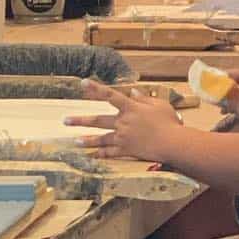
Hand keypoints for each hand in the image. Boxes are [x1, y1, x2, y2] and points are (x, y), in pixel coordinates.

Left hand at [65, 80, 183, 162]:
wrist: (174, 143)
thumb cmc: (170, 123)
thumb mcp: (159, 105)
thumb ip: (144, 98)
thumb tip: (133, 92)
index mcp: (131, 108)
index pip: (110, 95)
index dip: (96, 88)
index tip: (82, 83)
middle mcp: (123, 122)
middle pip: (98, 120)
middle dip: (80, 121)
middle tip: (65, 120)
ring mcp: (124, 137)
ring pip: (101, 138)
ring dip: (87, 140)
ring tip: (75, 141)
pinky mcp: (127, 150)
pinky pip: (111, 153)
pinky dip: (101, 154)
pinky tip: (92, 155)